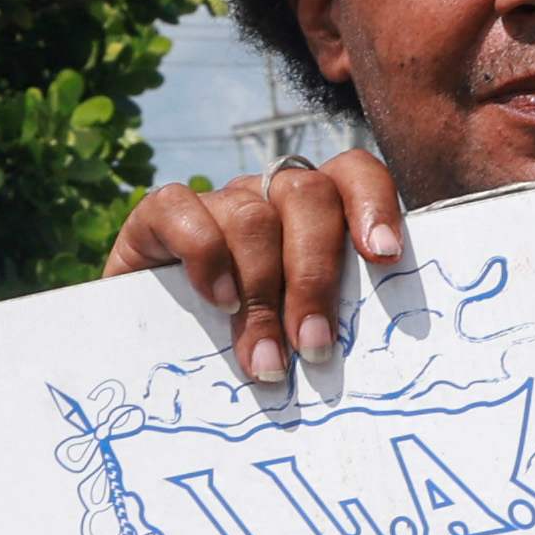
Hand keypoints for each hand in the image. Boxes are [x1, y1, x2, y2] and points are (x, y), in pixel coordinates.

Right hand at [107, 149, 412, 388]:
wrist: (150, 353)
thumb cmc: (244, 348)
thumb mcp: (296, 331)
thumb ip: (330, 320)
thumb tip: (370, 354)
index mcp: (314, 214)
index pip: (352, 175)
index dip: (372, 204)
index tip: (383, 257)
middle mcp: (266, 196)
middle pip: (306, 196)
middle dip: (313, 276)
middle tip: (315, 347)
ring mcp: (215, 204)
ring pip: (251, 216)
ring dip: (262, 293)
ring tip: (266, 359)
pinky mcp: (157, 218)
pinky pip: (181, 209)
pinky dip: (205, 255)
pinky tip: (219, 302)